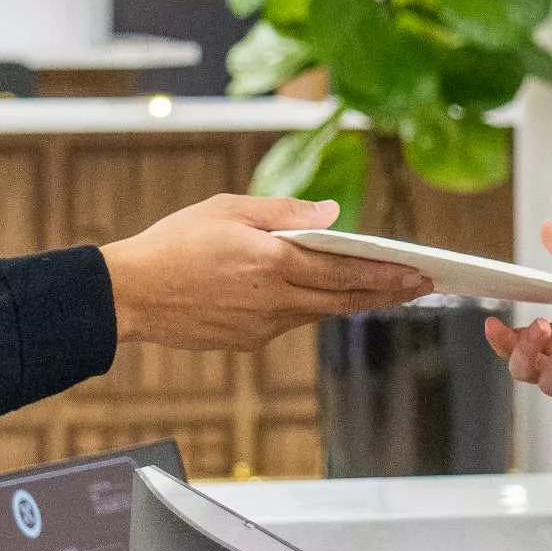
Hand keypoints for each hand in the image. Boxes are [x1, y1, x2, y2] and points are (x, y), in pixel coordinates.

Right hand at [103, 195, 427, 350]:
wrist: (130, 295)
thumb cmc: (173, 245)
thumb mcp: (227, 209)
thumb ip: (283, 213)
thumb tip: (331, 214)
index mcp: (273, 263)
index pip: (345, 270)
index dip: (387, 274)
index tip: (420, 274)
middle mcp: (274, 300)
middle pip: (343, 298)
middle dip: (386, 292)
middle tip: (421, 286)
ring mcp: (262, 326)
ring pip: (318, 311)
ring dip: (352, 300)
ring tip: (382, 290)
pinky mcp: (247, 341)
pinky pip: (288, 321)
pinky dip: (310, 307)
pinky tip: (319, 296)